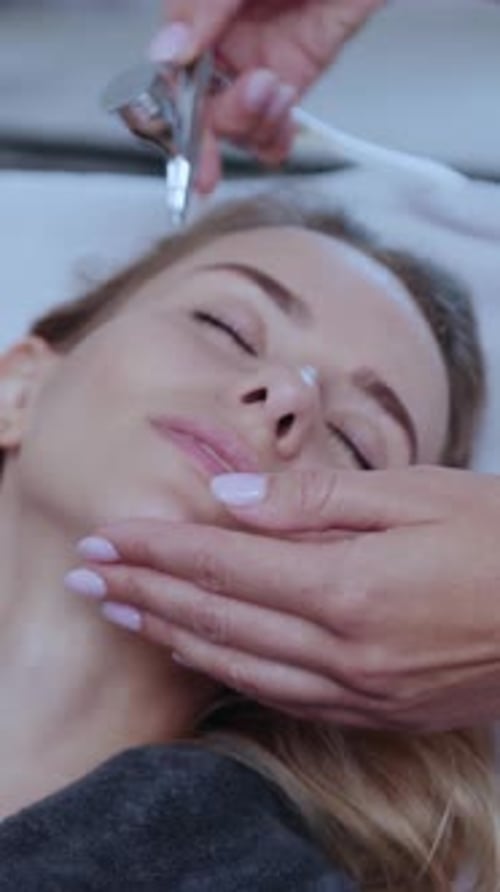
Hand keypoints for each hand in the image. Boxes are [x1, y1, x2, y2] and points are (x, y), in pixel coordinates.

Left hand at [70, 466, 499, 730]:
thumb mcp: (417, 494)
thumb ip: (315, 499)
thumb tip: (231, 498)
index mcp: (349, 586)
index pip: (223, 565)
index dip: (157, 548)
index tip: (107, 534)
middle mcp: (344, 650)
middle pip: (217, 617)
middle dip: (144, 591)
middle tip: (87, 573)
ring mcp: (360, 690)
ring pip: (239, 664)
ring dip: (172, 636)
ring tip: (122, 613)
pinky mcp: (377, 710)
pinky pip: (282, 696)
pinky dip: (229, 672)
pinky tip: (201, 655)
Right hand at [151, 0, 384, 191]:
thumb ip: (203, 5)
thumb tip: (168, 50)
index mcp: (199, 11)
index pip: (171, 74)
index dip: (172, 115)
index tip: (181, 141)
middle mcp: (224, 36)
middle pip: (203, 108)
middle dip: (217, 124)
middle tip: (243, 107)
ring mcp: (262, 54)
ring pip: (240, 122)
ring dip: (253, 122)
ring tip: (274, 88)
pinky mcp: (301, 65)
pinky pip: (279, 119)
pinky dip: (277, 134)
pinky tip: (283, 121)